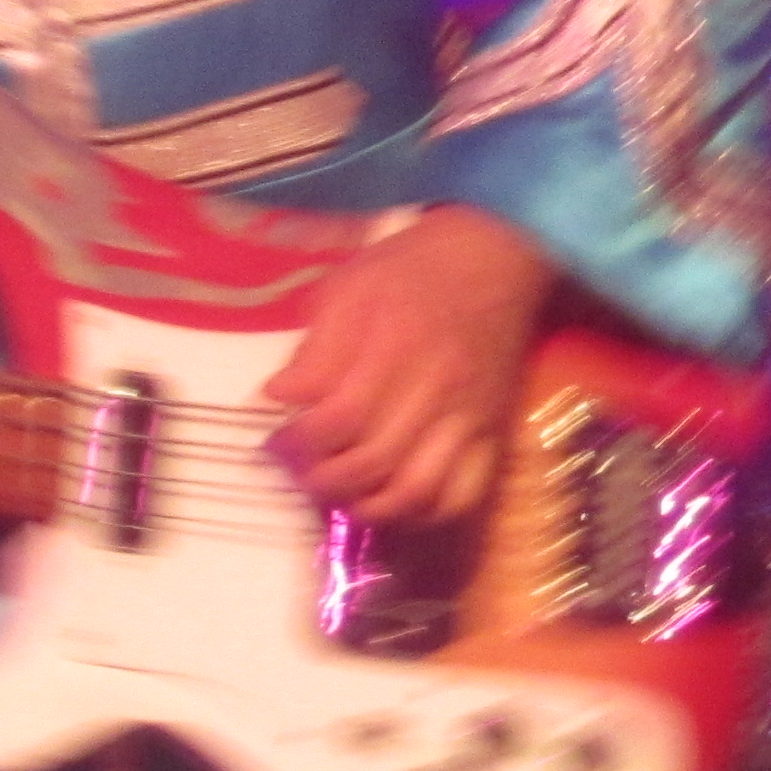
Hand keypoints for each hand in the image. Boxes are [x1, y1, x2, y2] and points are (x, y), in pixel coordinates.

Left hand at [263, 205, 559, 526]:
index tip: (277, 442)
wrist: (494, 257)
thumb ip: (315, 346)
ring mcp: (469, 417)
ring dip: (369, 507)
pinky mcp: (492, 433)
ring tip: (342, 494)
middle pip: (374, 463)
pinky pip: (462, 496)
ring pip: (418, 491)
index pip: (340, 419)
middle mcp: (437, 388)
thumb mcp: (350, 285)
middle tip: (302, 473)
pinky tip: (394, 501)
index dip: (299, 444)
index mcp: (397, 346)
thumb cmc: (412, 268)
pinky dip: (423, 514)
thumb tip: (276, 397)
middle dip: (324, 480)